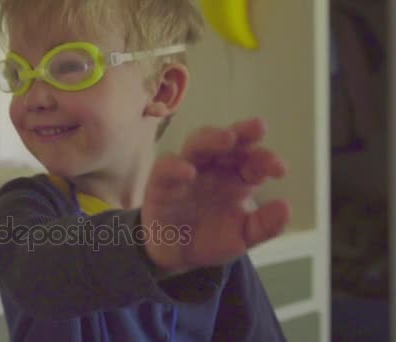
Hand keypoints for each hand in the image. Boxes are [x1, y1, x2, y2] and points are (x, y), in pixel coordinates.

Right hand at [141, 117, 289, 274]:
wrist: (175, 256)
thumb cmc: (210, 239)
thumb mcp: (242, 238)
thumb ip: (264, 226)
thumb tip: (286, 207)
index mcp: (237, 177)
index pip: (253, 160)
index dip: (267, 159)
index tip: (279, 169)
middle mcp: (213, 168)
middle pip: (227, 142)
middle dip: (242, 132)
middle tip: (258, 128)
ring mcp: (186, 172)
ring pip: (197, 144)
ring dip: (211, 138)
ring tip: (227, 138)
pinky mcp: (161, 183)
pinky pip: (165, 167)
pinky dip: (175, 166)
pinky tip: (188, 172)